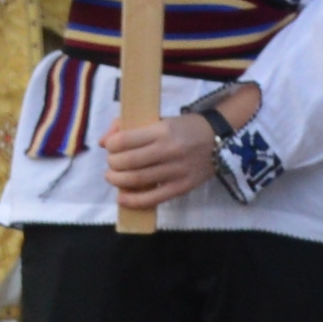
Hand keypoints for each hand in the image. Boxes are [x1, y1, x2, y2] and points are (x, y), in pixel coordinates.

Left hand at [100, 109, 220, 210]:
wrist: (219, 139)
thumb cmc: (185, 128)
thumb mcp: (160, 120)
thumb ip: (130, 128)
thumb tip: (103, 142)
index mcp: (162, 130)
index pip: (125, 140)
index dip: (111, 146)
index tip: (110, 147)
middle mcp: (169, 150)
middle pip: (129, 162)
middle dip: (112, 165)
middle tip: (111, 164)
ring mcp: (176, 171)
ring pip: (137, 180)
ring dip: (118, 181)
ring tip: (113, 178)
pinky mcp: (182, 187)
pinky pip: (153, 199)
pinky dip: (133, 201)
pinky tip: (122, 198)